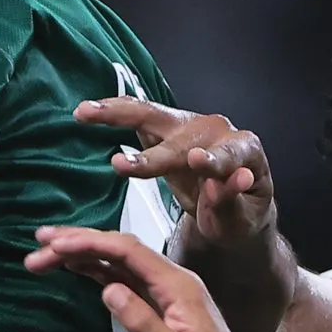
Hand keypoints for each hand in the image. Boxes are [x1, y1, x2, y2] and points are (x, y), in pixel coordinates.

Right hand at [27, 224, 278, 331]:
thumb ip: (143, 321)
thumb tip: (108, 289)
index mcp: (178, 285)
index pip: (127, 251)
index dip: (89, 243)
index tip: (55, 246)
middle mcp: (173, 280)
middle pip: (120, 250)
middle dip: (78, 244)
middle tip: (38, 243)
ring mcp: (167, 292)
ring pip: (119, 264)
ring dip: (83, 256)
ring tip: (45, 254)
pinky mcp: (161, 306)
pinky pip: (126, 280)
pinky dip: (98, 272)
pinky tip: (76, 269)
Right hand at [77, 96, 275, 256]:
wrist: (233, 207)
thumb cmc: (240, 214)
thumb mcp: (241, 220)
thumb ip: (230, 202)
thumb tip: (225, 184)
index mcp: (244, 150)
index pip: (229, 154)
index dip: (213, 159)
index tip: (196, 160)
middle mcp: (215, 131)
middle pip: (182, 135)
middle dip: (151, 152)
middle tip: (123, 165)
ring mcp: (188, 127)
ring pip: (152, 117)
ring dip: (117, 115)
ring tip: (86, 113)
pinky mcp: (166, 131)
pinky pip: (138, 119)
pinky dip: (112, 114)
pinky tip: (87, 111)